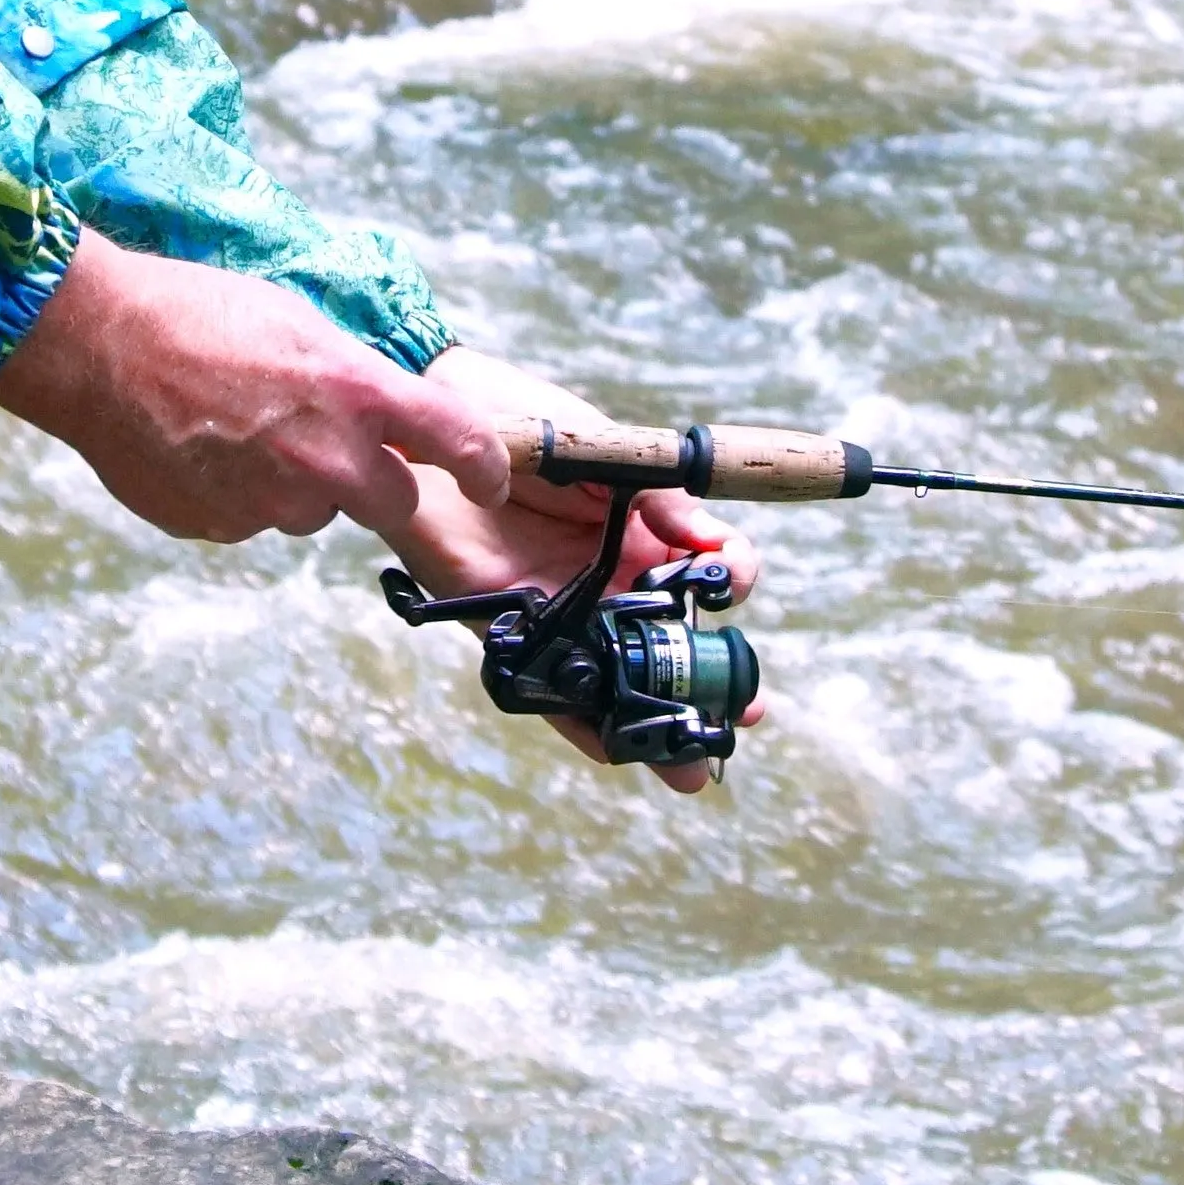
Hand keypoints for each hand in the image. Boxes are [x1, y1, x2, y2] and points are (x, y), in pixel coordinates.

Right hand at [0, 230, 515, 544]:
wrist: (96, 345)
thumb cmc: (195, 312)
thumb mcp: (297, 322)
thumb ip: (354, 378)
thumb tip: (384, 418)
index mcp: (355, 393)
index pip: (457, 442)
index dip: (485, 467)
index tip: (490, 479)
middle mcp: (325, 460)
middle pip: (392, 502)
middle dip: (374, 478)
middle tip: (325, 439)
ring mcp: (270, 504)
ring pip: (311, 512)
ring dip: (294, 484)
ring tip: (234, 426)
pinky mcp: (221, 529)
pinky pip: (250, 521)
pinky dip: (237, 494)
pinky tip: (198, 447)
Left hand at [388, 345, 763, 792]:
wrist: (439, 419)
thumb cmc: (524, 420)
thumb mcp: (604, 446)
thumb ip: (656, 492)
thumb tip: (704, 539)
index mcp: (638, 527)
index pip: (702, 565)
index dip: (730, 578)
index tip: (734, 582)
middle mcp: (607, 574)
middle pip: (670, 639)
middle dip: (710, 681)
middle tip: (744, 709)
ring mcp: (562, 603)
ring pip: (618, 674)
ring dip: (656, 720)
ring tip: (693, 765)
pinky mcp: (507, 622)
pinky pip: (548, 680)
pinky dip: (579, 719)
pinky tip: (613, 748)